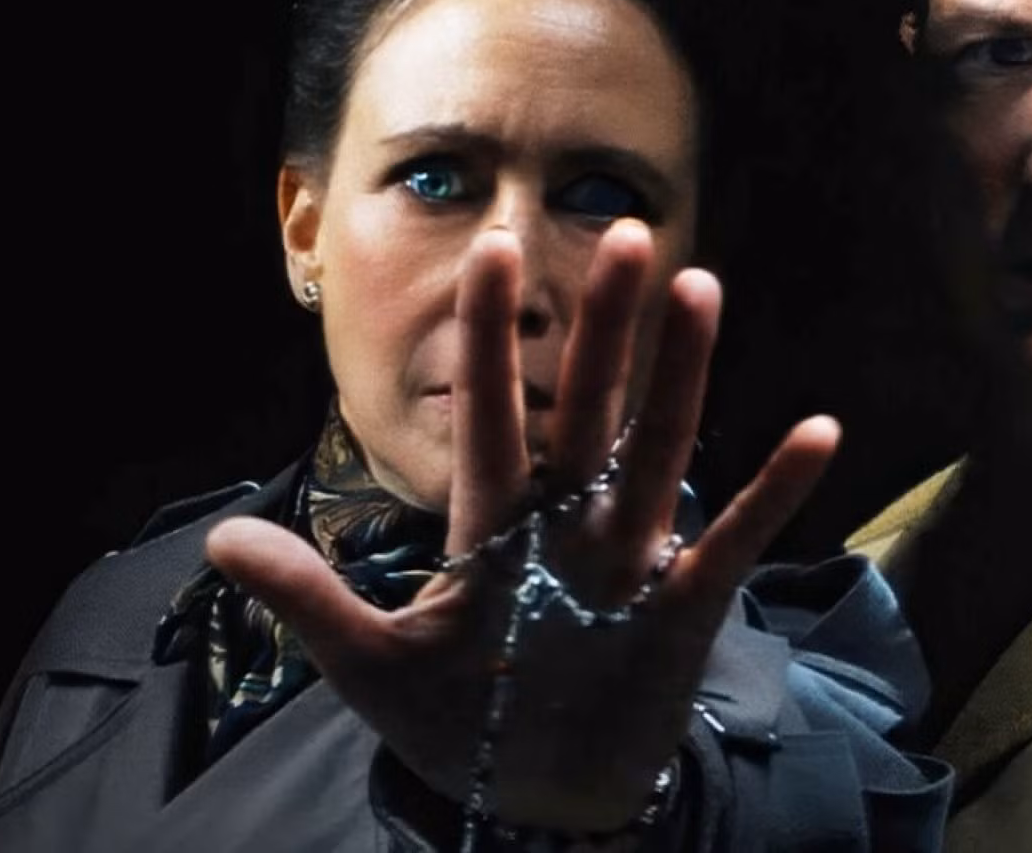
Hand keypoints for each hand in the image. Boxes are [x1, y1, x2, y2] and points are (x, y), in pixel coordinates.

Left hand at [208, 220, 837, 830]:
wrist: (537, 798)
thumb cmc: (459, 723)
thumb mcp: (371, 665)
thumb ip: (308, 599)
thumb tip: (216, 539)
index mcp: (495, 526)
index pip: (493, 416)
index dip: (493, 338)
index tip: (494, 249)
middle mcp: (568, 525)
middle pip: (591, 409)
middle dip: (608, 328)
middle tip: (628, 235)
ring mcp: (630, 562)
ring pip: (659, 450)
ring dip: (682, 375)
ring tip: (702, 290)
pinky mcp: (682, 609)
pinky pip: (731, 541)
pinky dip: (773, 493)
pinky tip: (816, 432)